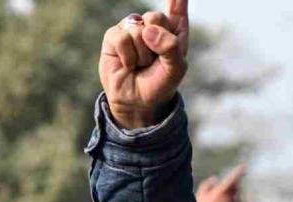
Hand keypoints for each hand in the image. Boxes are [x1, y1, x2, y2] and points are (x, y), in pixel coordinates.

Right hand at [99, 0, 188, 129]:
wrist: (137, 102)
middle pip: (155, 17)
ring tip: (140, 65)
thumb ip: (170, 47)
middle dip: (156, 41)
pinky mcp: (114, 36)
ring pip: (137, 30)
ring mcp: (132, 29)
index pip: (178, 8)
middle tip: (154, 60)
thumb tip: (147, 30)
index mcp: (174, 30)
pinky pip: (121, 37)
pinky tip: (128, 64)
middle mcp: (153, 25)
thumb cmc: (159, 83)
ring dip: (141, 55)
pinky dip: (127, 56)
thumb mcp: (175, 69)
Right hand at [196, 163, 246, 201]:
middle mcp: (230, 198)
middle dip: (231, 186)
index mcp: (222, 191)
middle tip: (220, 191)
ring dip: (231, 196)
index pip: (233, 178)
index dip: (238, 171)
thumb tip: (215, 179)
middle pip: (235, 187)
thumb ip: (208, 184)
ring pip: (236, 196)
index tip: (243, 166)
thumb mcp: (201, 194)